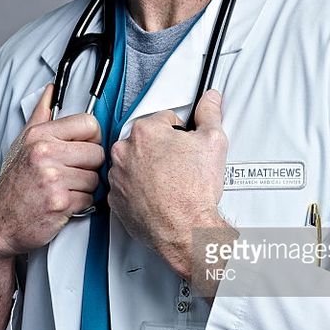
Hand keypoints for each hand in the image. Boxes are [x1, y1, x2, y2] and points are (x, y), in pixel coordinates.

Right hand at [0, 83, 104, 263]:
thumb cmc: (14, 184)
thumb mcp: (22, 144)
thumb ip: (40, 115)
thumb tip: (51, 90)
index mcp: (39, 135)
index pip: (90, 124)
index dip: (92, 139)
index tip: (82, 149)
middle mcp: (44, 153)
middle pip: (97, 153)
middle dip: (90, 167)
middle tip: (71, 175)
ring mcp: (52, 178)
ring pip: (96, 178)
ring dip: (85, 188)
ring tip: (65, 189)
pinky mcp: (59, 203)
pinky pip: (90, 199)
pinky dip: (81, 205)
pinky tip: (64, 203)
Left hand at [108, 89, 229, 278]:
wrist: (185, 229)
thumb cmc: (194, 192)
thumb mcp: (213, 142)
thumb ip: (210, 114)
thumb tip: (210, 100)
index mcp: (145, 132)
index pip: (164, 119)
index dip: (180, 133)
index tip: (186, 147)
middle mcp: (125, 152)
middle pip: (147, 140)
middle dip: (163, 149)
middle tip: (181, 165)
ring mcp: (118, 177)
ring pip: (135, 163)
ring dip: (149, 168)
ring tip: (170, 182)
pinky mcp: (116, 199)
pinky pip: (127, 187)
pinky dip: (139, 189)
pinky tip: (158, 195)